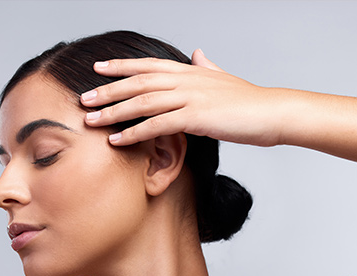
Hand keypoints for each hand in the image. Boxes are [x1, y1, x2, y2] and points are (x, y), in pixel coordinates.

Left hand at [81, 49, 284, 147]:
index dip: (121, 66)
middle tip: (84, 99)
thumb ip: (207, 66)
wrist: (272, 112)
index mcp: (190, 70)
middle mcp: (186, 79)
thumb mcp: (223, 78)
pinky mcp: (196, 117)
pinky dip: (134, 133)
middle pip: (138, 83)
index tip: (98, 69)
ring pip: (142, 103)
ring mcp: (190, 97)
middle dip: (108, 90)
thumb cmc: (249, 102)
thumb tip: (197, 53)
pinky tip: (117, 141)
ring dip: (114, 113)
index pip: (147, 65)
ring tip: (91, 121)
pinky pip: (157, 125)